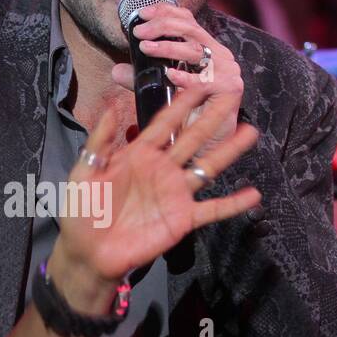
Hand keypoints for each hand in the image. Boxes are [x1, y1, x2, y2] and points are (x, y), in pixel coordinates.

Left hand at [51, 83, 261, 302]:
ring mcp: (174, 194)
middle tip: (233, 95)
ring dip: (229, 150)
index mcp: (138, 154)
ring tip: (250, 132)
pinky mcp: (182, 219)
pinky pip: (212, 209)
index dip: (181, 104)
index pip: (165, 124)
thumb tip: (109, 106)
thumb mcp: (84, 172)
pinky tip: (253, 195)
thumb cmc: (82, 212)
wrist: (89, 253)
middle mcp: (162, 170)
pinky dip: (233, 204)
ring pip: (207, 167)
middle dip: (212, 118)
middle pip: (192, 138)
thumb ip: (99, 142)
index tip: (199, 83)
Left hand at [111, 2, 243, 160]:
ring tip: (146, 48)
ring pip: (195, 50)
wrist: (208, 143)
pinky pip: (204, 80)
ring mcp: (227, 70)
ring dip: (168, 47)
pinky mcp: (230, 89)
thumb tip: (116, 70)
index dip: (164, 11)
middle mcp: (219, 54)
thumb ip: (141, 78)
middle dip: (162, 26)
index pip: (187, 19)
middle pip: (190, 28)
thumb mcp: (161, 90)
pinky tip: (170, 75)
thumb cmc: (187, 113)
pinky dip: (185, 77)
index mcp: (206, 48)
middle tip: (139, 32)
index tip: (141, 13)